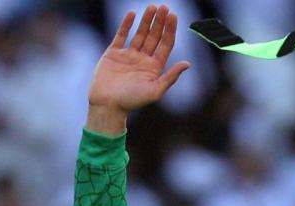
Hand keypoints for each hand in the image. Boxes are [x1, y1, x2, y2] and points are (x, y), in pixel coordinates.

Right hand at [86, 5, 189, 134]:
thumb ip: (170, 77)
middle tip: (164, 7)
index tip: (173, 16)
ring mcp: (128, 56)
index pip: (165, 44)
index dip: (170, 30)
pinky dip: (126, 25)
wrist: (106, 106)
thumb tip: (187, 64)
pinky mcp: (113, 54)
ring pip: (140, 34)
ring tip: (152, 7)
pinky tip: (132, 14)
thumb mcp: (155, 91)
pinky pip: (121, 36)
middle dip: (160, 22)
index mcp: (154, 68)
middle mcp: (142, 60)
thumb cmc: (131, 102)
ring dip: (146, 21)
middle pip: (154, 36)